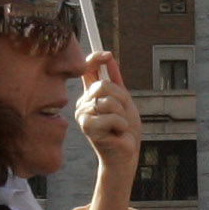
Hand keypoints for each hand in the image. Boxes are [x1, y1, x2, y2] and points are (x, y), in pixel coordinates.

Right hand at [75, 51, 140, 170]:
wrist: (125, 154)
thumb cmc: (124, 130)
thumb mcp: (124, 101)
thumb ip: (116, 80)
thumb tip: (109, 57)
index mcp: (90, 95)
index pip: (86, 70)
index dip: (95, 59)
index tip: (107, 54)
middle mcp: (83, 103)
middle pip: (104, 84)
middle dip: (121, 98)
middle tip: (121, 114)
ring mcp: (83, 115)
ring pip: (108, 101)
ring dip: (122, 114)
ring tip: (119, 125)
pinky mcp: (87, 127)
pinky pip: (111, 116)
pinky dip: (121, 125)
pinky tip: (117, 133)